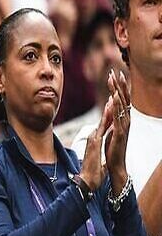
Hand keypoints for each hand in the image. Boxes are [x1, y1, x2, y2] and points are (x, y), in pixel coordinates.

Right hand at [79, 97, 112, 190]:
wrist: (86, 181)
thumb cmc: (92, 175)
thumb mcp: (98, 164)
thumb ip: (98, 159)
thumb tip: (100, 161)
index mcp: (95, 143)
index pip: (103, 128)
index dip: (108, 118)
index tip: (111, 109)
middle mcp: (93, 139)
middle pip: (102, 122)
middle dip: (107, 110)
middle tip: (112, 98)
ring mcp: (93, 139)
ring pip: (102, 122)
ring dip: (107, 110)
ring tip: (112, 99)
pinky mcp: (95, 142)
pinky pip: (103, 127)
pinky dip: (106, 118)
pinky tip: (110, 110)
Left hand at [105, 69, 129, 194]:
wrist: (115, 164)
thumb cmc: (112, 148)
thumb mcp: (111, 129)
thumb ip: (111, 117)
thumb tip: (109, 105)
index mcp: (123, 119)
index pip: (122, 99)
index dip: (120, 87)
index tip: (116, 74)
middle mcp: (126, 120)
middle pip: (123, 99)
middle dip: (119, 85)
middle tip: (114, 71)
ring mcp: (124, 126)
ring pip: (121, 105)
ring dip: (117, 91)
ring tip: (113, 79)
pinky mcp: (121, 132)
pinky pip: (119, 116)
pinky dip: (117, 106)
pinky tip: (114, 98)